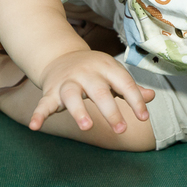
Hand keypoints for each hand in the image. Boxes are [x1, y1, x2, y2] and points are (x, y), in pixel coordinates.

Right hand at [29, 49, 154, 134]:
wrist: (60, 56)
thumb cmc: (94, 71)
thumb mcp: (113, 75)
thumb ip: (130, 88)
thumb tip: (151, 97)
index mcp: (106, 67)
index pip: (124, 83)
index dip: (135, 100)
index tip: (144, 118)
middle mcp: (86, 73)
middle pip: (99, 91)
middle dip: (110, 110)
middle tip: (121, 130)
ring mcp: (67, 82)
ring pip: (72, 95)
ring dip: (79, 111)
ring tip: (87, 127)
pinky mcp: (51, 91)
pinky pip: (43, 103)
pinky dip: (38, 115)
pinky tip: (35, 127)